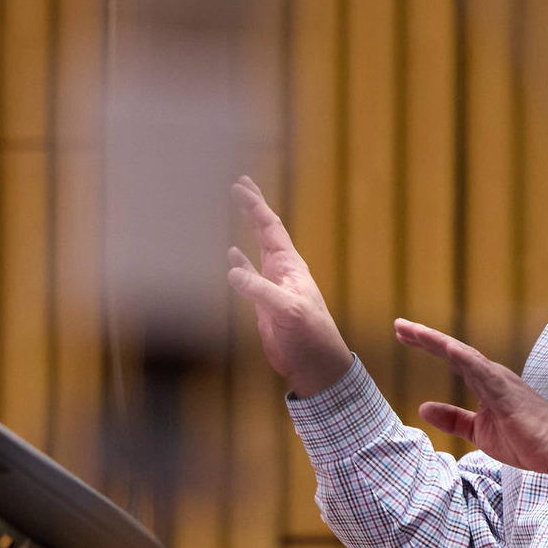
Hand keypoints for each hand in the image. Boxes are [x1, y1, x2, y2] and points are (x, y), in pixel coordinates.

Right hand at [225, 177, 354, 398]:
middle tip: (239, 184)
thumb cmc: (308, 335)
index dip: (254, 205)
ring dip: (247, 230)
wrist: (315, 363)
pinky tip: (232, 256)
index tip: (240, 185)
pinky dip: (239, 265)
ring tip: (239, 210)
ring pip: (257, 249)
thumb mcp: (286, 310)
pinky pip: (249, 277)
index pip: (270, 227)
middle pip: (265, 230)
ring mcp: (274, 286)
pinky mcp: (266, 305)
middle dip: (253, 207)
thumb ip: (260, 289)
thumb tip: (232, 269)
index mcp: (289, 265)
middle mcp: (282, 270)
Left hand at [395, 319, 547, 478]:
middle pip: (454, 350)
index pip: (454, 359)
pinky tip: (444, 347)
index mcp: (487, 384)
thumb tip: (423, 409)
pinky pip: (481, 370)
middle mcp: (492, 375)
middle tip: (399, 325)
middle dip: (425, 337)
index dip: (429, 346)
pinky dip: (462, 357)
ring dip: (436, 341)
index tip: (405, 336)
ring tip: (412, 331)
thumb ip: (453, 419)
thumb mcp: (479, 432)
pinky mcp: (506, 392)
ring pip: (463, 354)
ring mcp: (500, 380)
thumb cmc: (526, 441)